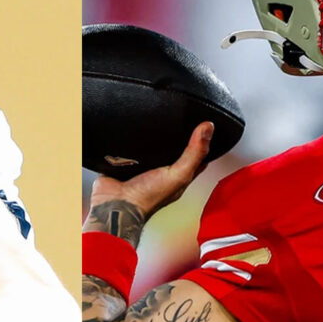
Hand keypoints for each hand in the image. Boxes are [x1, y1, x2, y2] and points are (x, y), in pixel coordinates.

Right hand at [90, 121, 214, 218]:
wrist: (114, 203)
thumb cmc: (146, 198)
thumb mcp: (179, 174)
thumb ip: (194, 153)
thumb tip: (208, 128)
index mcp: (177, 176)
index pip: (196, 157)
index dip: (202, 142)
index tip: (205, 125)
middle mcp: (160, 172)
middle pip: (172, 149)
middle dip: (175, 135)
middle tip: (179, 118)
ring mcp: (142, 167)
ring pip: (150, 147)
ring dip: (151, 136)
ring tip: (154, 119)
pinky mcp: (124, 163)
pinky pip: (128, 146)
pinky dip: (129, 139)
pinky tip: (131, 130)